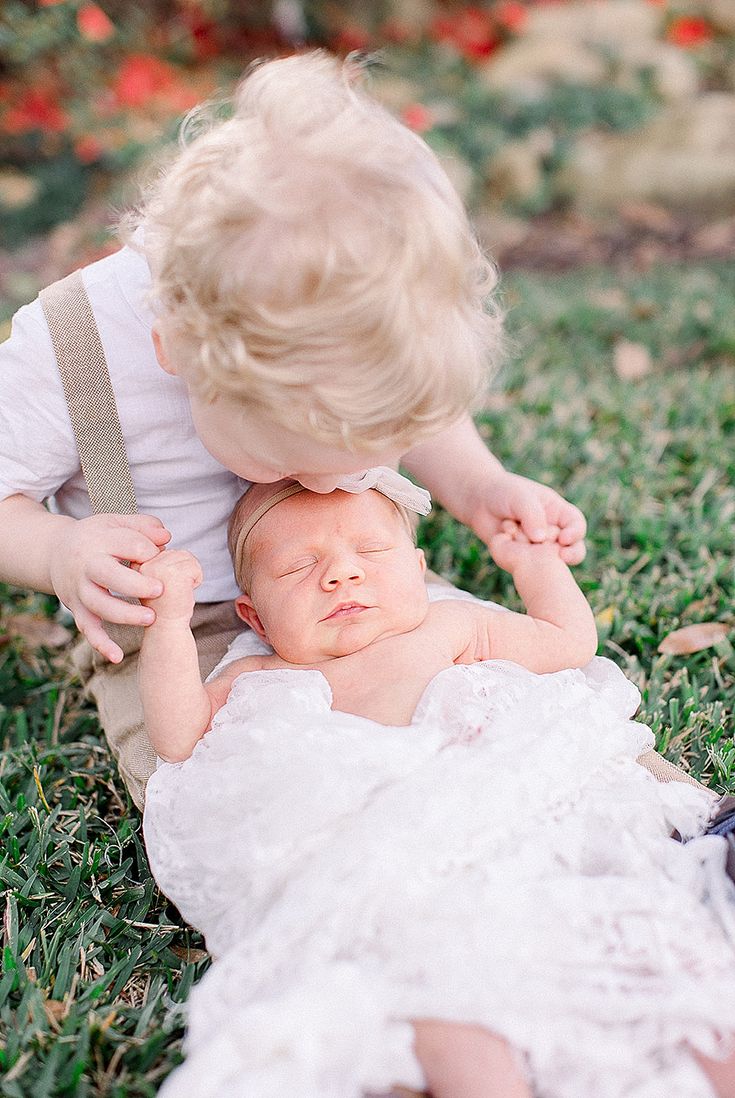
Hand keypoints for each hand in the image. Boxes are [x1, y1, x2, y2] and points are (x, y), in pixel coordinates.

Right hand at [48, 513, 171, 662]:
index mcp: (98, 541)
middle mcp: (86, 567)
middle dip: (136, 584)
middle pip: (110, 577)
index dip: (148, 550)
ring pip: (100, 606)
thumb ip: (144, 526)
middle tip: (160, 590)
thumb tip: (166, 538)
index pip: (127, 544)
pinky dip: (101, 644)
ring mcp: (80, 590)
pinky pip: (88, 629)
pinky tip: (117, 656)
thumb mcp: (116, 522)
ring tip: (151, 618)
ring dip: (125, 614)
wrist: (55, 553)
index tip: (159, 553)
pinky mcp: (77, 609)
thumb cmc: (97, 537)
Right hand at [139, 549, 202, 622]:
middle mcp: (141, 563)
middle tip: (173, 589)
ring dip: (190, 575)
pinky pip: (195, 567)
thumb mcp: (155, 573)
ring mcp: (154, 568)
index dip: (173, 564)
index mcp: (135, 562)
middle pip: (176, 551)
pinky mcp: (170, 575)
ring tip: (177, 591)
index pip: (163, 546)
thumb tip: (164, 534)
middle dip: (182, 570)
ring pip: (187, 558)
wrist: (166, 628)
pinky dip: (197, 579)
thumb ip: (156, 555)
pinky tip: (184, 593)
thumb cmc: (164, 602)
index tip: (166, 584)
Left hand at [467, 471, 585, 565]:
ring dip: (545, 559)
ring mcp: (538, 546)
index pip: (576, 524)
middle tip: (562, 557)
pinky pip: (529, 565)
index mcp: (558, 512)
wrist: (479, 502)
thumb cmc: (503, 492)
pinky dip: (523, 561)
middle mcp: (552, 531)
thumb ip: (532, 515)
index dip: (575, 533)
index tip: (563, 539)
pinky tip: (510, 549)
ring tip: (532, 554)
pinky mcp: (523, 556)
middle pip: (573, 547)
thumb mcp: (520, 497)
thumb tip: (540, 539)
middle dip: (572, 553)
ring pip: (553, 561)